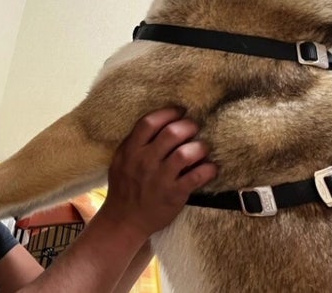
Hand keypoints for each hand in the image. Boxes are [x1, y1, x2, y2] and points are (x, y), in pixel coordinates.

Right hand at [101, 108, 217, 236]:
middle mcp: (145, 162)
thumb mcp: (120, 161)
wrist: (124, 221)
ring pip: (186, 153)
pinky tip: (212, 168)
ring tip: (203, 148)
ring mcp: (160, 178)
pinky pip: (197, 177)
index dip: (168, 112)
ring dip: (200, 147)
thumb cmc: (124, 188)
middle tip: (194, 128)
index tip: (180, 111)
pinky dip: (208, 170)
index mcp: (131, 151)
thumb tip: (157, 123)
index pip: (149, 122)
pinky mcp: (174, 194)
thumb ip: (134, 143)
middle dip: (189, 126)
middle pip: (172, 133)